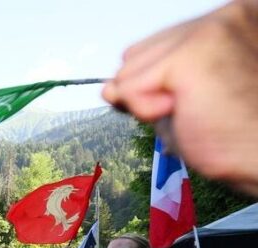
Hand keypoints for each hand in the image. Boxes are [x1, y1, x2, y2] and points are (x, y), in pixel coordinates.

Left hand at [102, 1, 257, 195]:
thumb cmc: (237, 135)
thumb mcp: (184, 102)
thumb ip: (147, 87)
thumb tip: (107, 88)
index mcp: (230, 21)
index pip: (153, 47)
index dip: (155, 85)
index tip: (198, 101)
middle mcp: (225, 14)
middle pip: (135, 54)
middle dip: (149, 91)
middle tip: (200, 110)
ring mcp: (210, 28)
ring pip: (128, 70)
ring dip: (150, 104)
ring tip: (200, 112)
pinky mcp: (193, 53)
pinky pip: (130, 87)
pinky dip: (147, 111)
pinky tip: (190, 114)